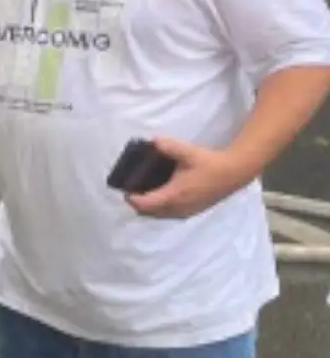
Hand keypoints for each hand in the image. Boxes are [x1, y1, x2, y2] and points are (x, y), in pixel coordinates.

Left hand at [125, 137, 258, 218]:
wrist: (233, 173)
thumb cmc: (208, 163)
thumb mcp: (186, 152)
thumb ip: (166, 146)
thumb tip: (152, 141)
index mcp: (173, 195)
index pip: (144, 204)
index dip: (132, 198)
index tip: (125, 188)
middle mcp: (177, 208)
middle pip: (148, 212)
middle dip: (137, 203)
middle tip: (132, 188)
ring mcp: (186, 212)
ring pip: (159, 215)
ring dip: (148, 207)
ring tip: (143, 192)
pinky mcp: (192, 211)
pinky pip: (168, 215)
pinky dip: (159, 209)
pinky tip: (160, 195)